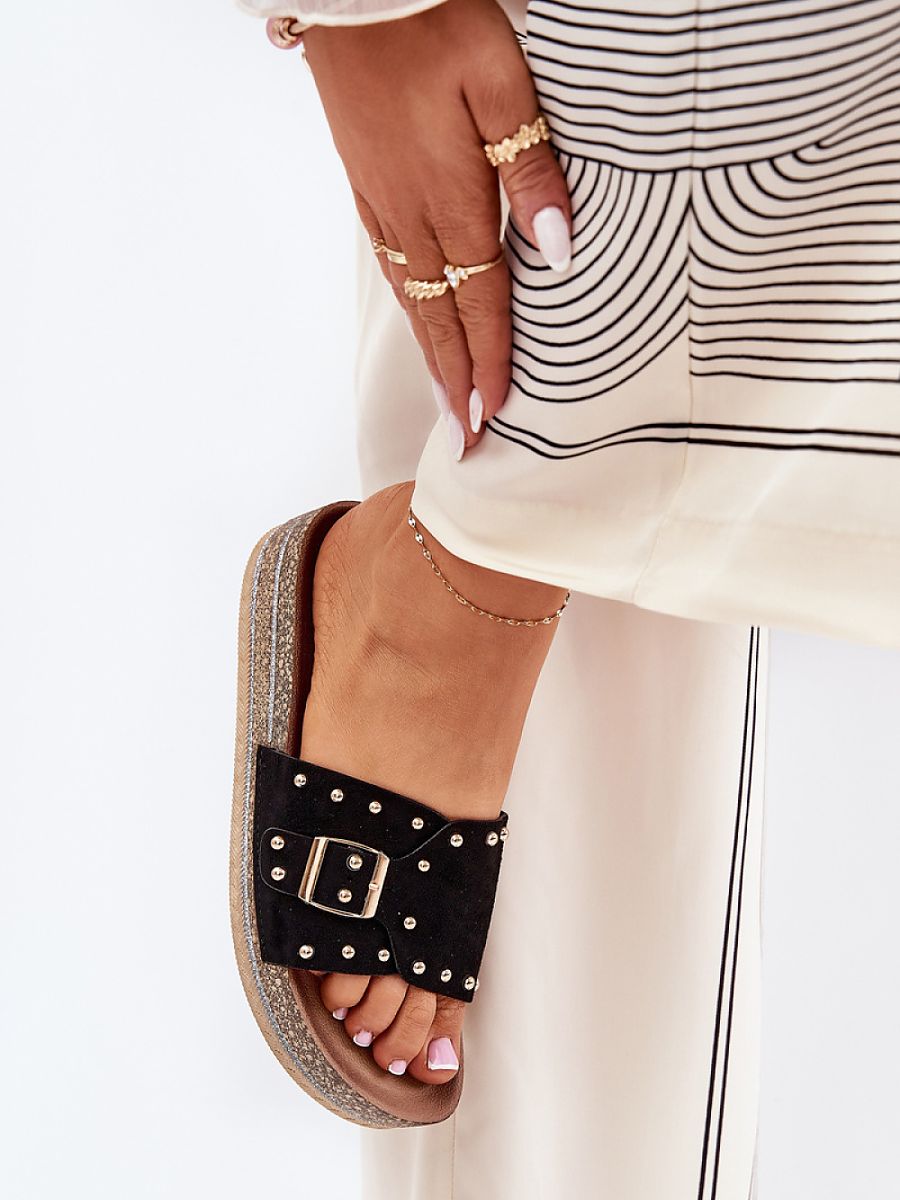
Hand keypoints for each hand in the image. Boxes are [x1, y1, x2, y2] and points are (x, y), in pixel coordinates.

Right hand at [302, 0, 570, 458]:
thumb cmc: (433, 22)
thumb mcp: (502, 80)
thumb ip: (530, 169)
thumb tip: (558, 248)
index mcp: (451, 198)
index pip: (479, 302)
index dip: (489, 362)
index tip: (492, 418)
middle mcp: (412, 216)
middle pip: (440, 317)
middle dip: (454, 381)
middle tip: (463, 438)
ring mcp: (382, 204)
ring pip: (413, 298)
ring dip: (430, 355)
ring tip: (443, 399)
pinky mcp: (366, 186)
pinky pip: (391, 267)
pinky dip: (410, 309)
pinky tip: (418, 321)